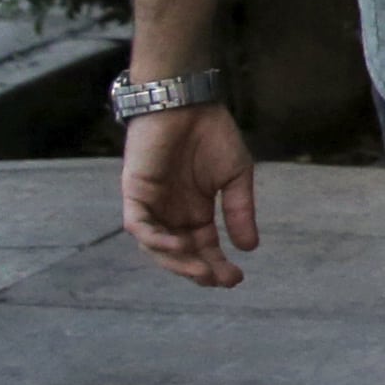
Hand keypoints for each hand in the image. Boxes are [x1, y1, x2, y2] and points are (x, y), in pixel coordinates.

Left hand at [123, 103, 257, 287]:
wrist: (187, 103)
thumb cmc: (212, 134)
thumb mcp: (236, 177)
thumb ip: (239, 211)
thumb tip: (249, 248)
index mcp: (195, 210)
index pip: (203, 247)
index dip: (218, 265)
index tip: (237, 279)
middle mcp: (171, 212)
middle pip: (180, 253)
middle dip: (199, 270)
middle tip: (220, 281)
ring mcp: (151, 204)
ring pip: (156, 246)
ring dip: (177, 263)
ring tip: (202, 271)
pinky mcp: (135, 192)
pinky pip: (138, 225)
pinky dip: (155, 240)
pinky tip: (178, 247)